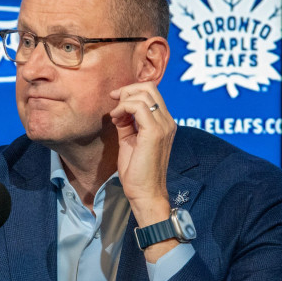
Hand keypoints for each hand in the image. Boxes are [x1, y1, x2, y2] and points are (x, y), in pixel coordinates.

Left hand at [109, 82, 176, 261]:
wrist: (145, 193)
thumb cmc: (137, 171)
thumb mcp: (129, 140)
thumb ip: (126, 122)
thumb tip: (119, 109)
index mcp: (164, 123)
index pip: (151, 93)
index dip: (131, 92)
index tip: (115, 102)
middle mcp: (167, 121)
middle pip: (149, 88)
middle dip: (127, 90)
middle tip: (114, 103)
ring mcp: (164, 126)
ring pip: (144, 93)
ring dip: (124, 99)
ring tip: (115, 115)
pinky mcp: (155, 132)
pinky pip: (138, 106)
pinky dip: (123, 107)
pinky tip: (116, 119)